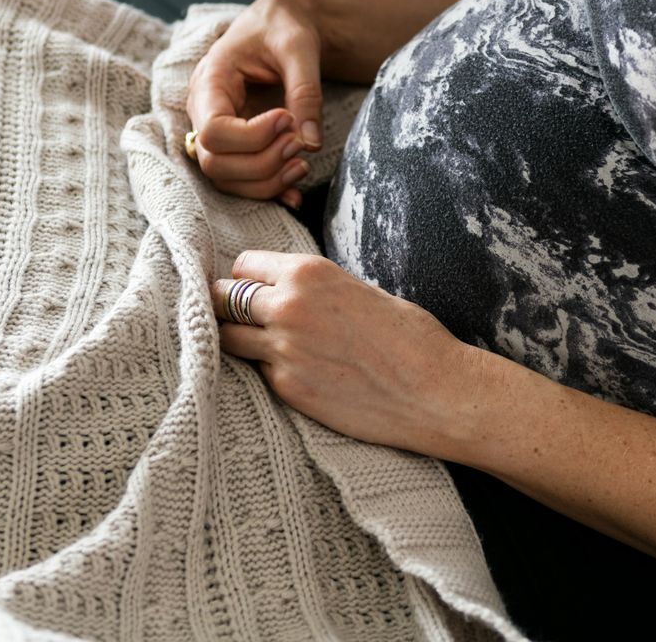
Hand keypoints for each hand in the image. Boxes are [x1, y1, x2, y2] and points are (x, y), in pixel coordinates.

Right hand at [185, 0, 327, 206]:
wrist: (281, 24)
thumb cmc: (283, 27)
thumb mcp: (297, 47)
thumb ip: (304, 91)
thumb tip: (311, 142)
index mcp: (209, 81)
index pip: (213, 131)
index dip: (251, 137)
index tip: (287, 119)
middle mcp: (204, 111)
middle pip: (215, 162)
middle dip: (261, 163)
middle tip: (300, 143)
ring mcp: (217, 132)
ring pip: (226, 178)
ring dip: (266, 181)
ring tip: (303, 164)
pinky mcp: (234, 145)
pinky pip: (241, 180)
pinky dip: (268, 190)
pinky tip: (295, 192)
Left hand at [212, 251, 486, 455]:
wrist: (435, 390)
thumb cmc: (409, 336)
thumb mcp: (357, 289)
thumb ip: (313, 288)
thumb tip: (283, 290)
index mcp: (307, 272)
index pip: (243, 265)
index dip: (246, 277)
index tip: (250, 288)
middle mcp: (287, 306)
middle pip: (220, 298)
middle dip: (225, 306)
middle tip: (236, 316)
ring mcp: (282, 350)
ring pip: (226, 338)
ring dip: (237, 339)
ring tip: (256, 345)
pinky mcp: (287, 388)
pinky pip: (257, 371)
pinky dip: (266, 370)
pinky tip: (293, 372)